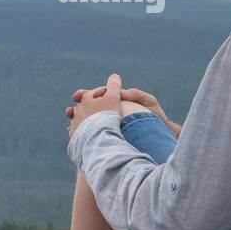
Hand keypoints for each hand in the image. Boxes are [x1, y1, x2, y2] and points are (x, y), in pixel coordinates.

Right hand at [65, 82, 181, 137]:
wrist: (161, 136)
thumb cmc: (156, 117)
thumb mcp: (148, 102)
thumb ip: (136, 95)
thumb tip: (120, 92)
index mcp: (120, 102)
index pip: (100, 95)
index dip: (88, 94)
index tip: (79, 95)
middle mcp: (113, 112)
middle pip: (91, 107)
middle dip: (78, 107)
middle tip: (70, 109)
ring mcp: (111, 125)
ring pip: (90, 122)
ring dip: (78, 121)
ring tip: (69, 122)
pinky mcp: (111, 137)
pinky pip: (94, 134)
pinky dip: (84, 134)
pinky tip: (76, 136)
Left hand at [66, 73, 122, 136]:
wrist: (99, 136)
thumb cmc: (107, 114)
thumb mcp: (114, 97)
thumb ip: (114, 86)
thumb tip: (114, 76)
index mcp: (86, 98)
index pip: (92, 94)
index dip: (100, 95)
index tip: (106, 97)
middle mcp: (78, 110)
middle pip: (84, 107)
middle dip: (90, 107)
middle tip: (100, 112)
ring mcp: (75, 123)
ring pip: (79, 119)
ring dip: (84, 120)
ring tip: (93, 123)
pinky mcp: (75, 136)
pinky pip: (77, 132)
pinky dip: (81, 131)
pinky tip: (88, 134)